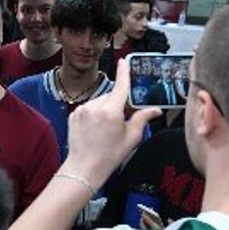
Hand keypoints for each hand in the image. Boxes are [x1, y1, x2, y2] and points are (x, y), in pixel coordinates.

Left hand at [65, 58, 158, 184]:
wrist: (84, 168)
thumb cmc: (109, 156)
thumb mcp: (131, 138)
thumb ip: (142, 119)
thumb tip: (155, 110)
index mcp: (111, 111)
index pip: (120, 86)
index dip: (123, 72)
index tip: (123, 62)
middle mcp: (95, 106)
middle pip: (111, 96)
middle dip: (117, 104)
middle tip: (120, 121)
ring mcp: (82, 109)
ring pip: (99, 102)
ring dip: (105, 109)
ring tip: (105, 129)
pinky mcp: (74, 114)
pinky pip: (88, 108)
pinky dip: (93, 114)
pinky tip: (95, 129)